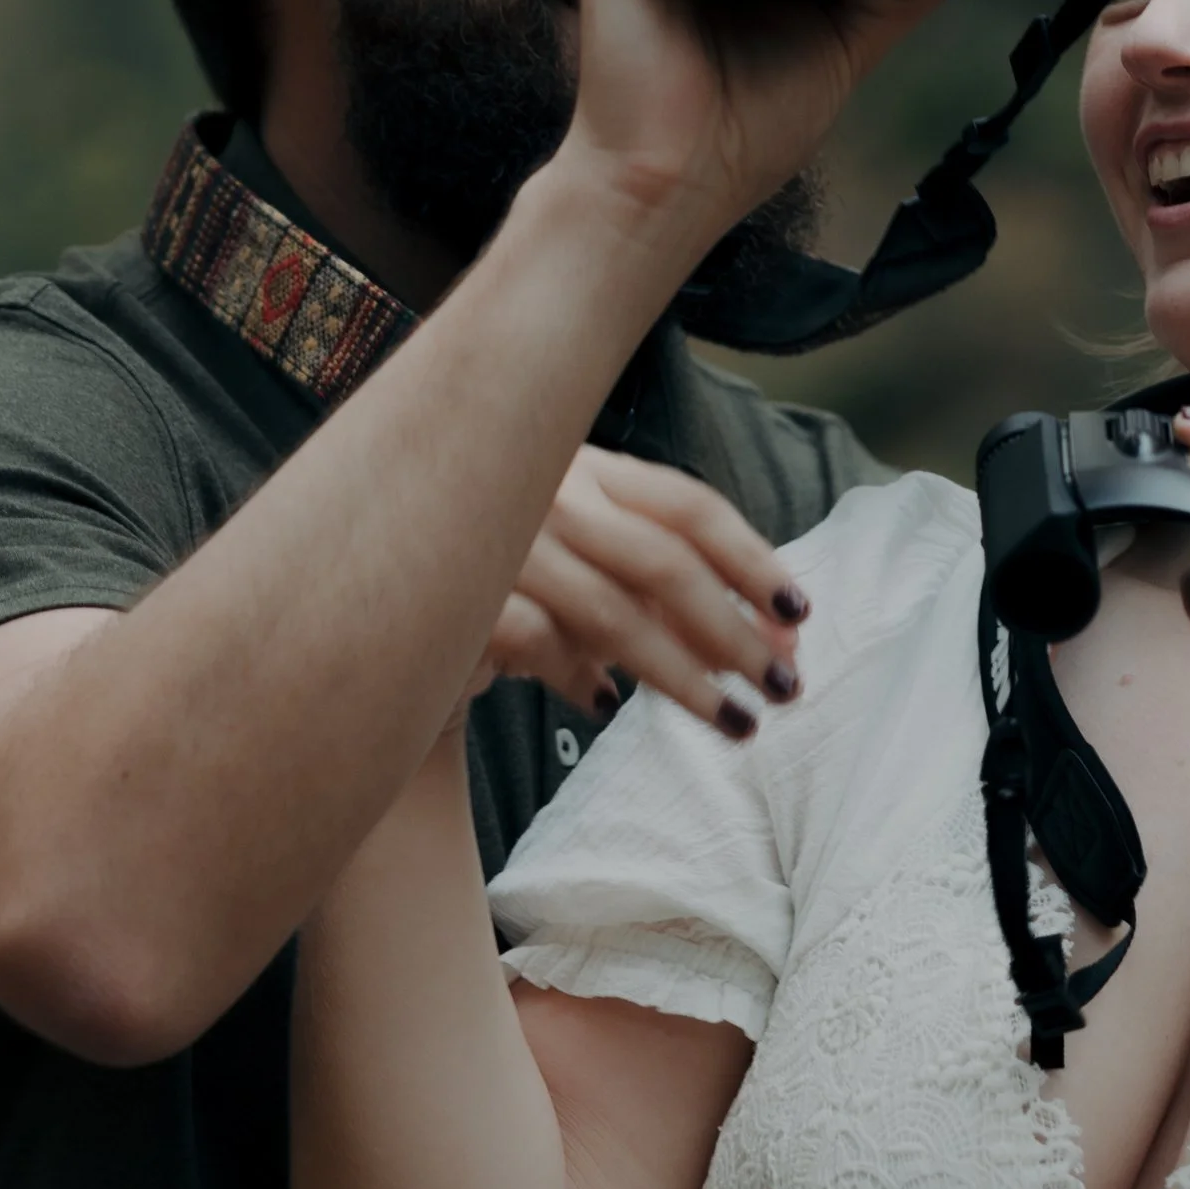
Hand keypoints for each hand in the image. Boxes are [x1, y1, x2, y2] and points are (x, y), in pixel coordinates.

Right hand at [475, 447, 808, 741]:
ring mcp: (501, 542)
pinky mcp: (459, 597)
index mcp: (588, 466)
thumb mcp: (595, 564)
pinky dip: (578, 678)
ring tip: (735, 722)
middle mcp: (545, 492)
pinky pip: (540, 644)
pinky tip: (603, 704)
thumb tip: (780, 636)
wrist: (392, 598)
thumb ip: (672, 588)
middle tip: (783, 687)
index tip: (798, 615)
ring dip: (683, 677)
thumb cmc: (519, 582)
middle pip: (664, 563)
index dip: (753, 560)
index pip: (689, 506)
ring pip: (613, 615)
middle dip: (734, 632)